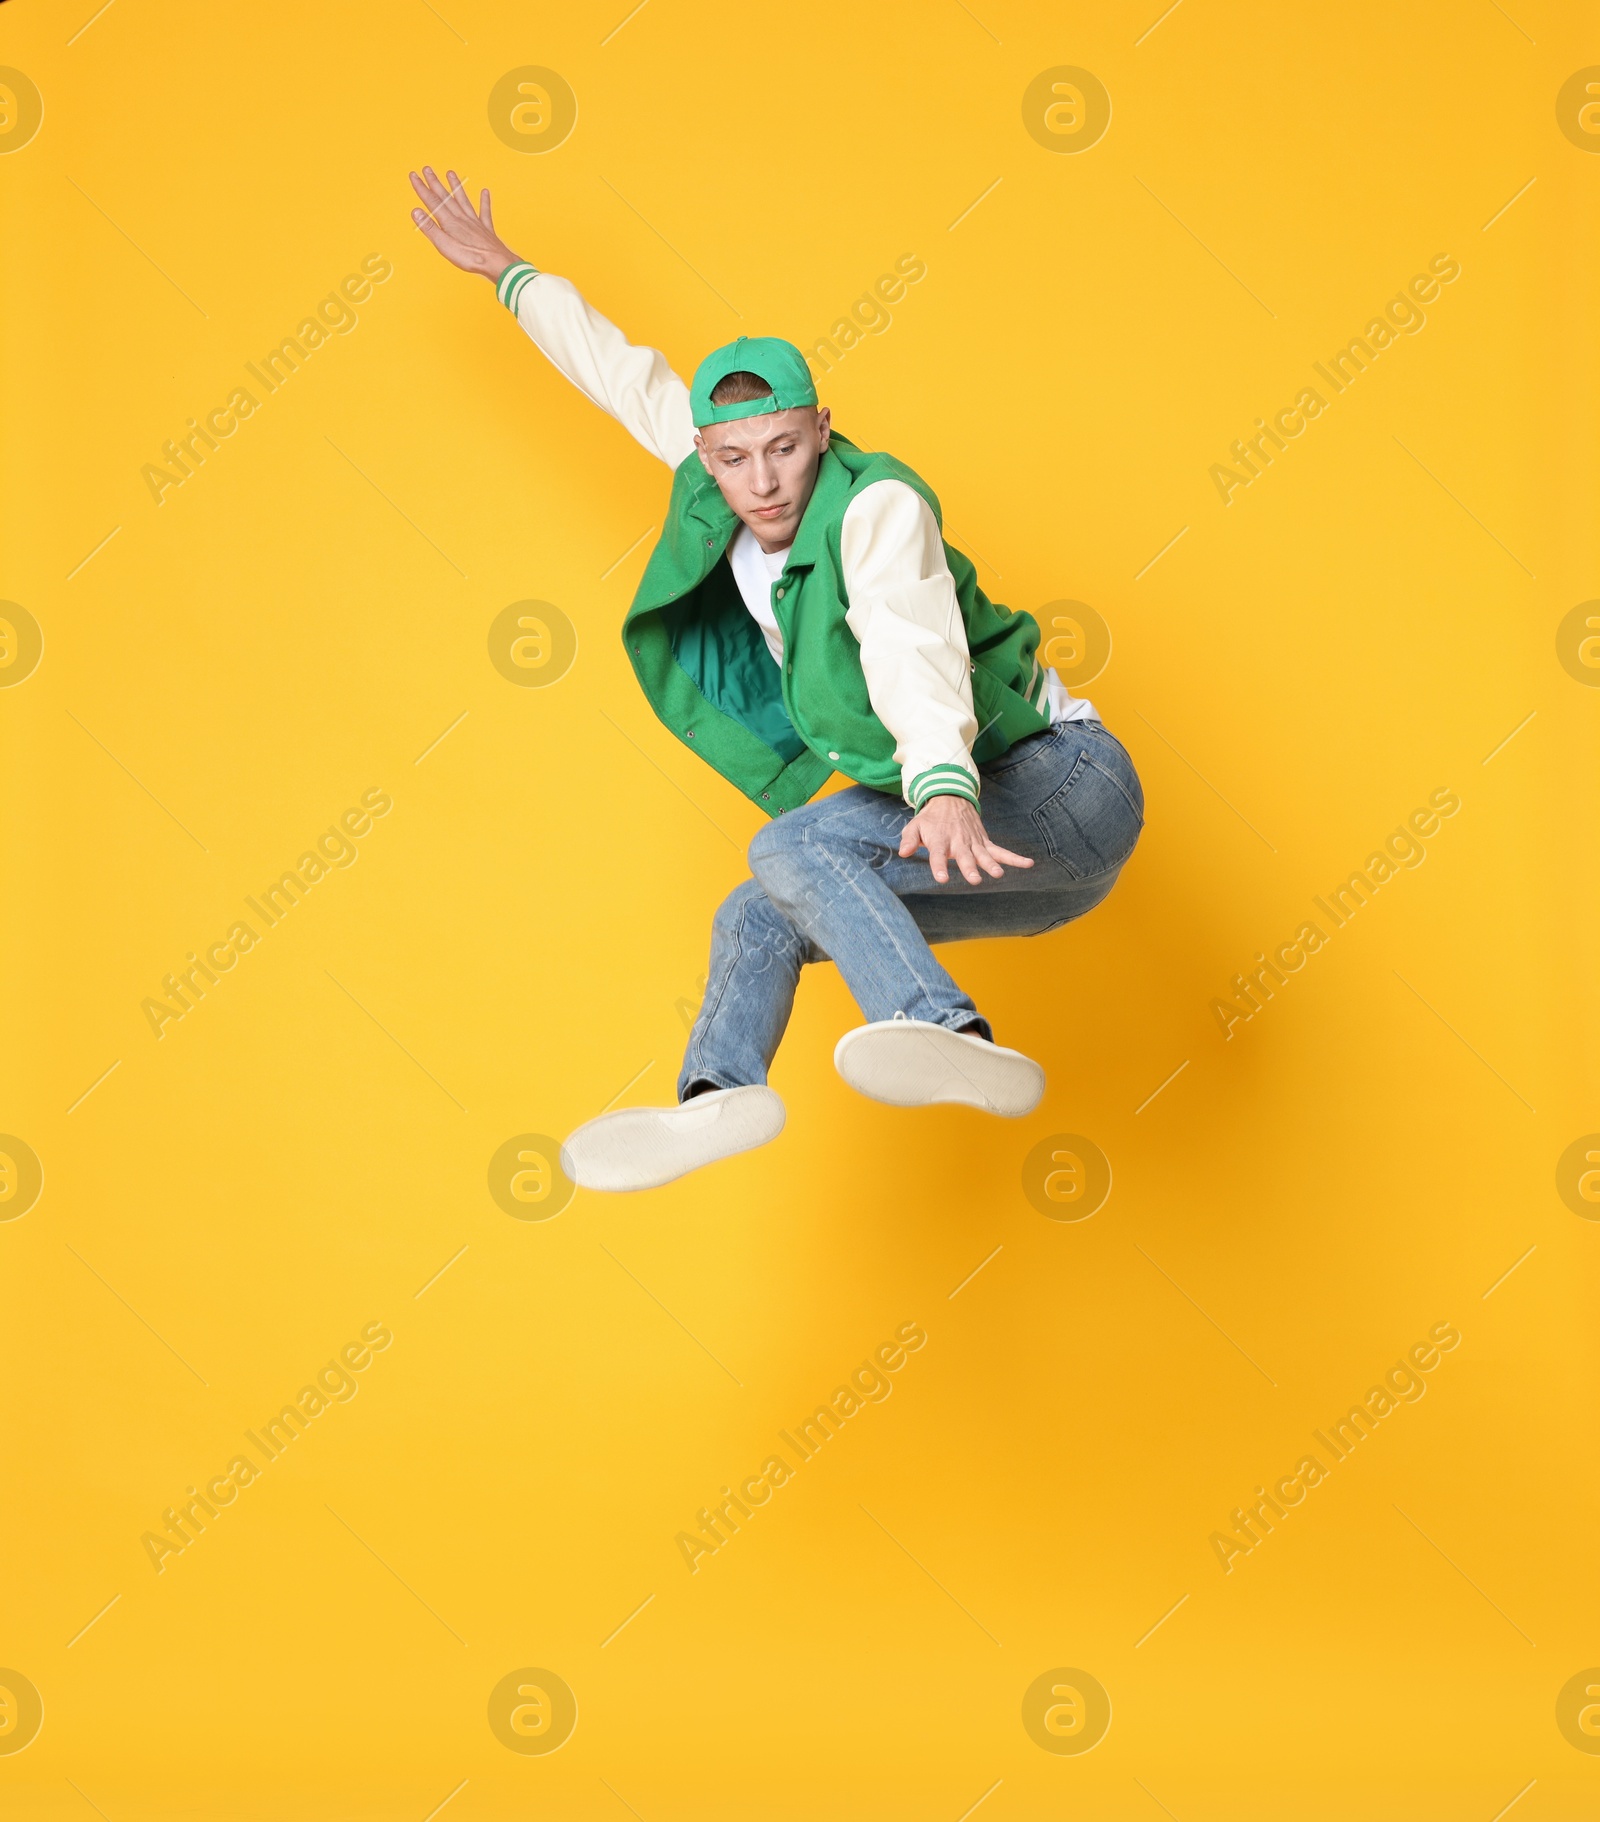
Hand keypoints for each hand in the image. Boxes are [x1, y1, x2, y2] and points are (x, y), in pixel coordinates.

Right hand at [408, 166, 521, 280]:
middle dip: (435, 182)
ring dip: (456, 186)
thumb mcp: (445, 246)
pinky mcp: (486, 229)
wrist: (497, 263)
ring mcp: (475, 222)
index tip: (414, 175)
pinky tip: (485, 192)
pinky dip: (484, 201)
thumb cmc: (471, 257)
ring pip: (463, 199)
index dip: (422, 188)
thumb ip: (430, 229)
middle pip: (446, 197)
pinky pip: (485, 212)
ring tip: (451, 173)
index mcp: (450, 222)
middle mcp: (462, 218)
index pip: (432, 202)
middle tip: (428, 169)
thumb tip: (416, 212)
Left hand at [899, 795, 1034, 884]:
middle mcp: (958, 841)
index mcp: (940, 839)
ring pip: (983, 855)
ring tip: (998, 874)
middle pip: (964, 857)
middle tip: (974, 879)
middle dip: (969, 868)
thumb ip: (909, 839)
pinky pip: (1001, 851)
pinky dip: (1015, 858)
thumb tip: (903, 852)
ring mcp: (973, 842)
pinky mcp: (984, 842)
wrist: (950, 798)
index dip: (939, 866)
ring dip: (991, 864)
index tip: (942, 878)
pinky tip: (1029, 864)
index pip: (937, 854)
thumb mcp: (914, 826)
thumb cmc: (930, 819)